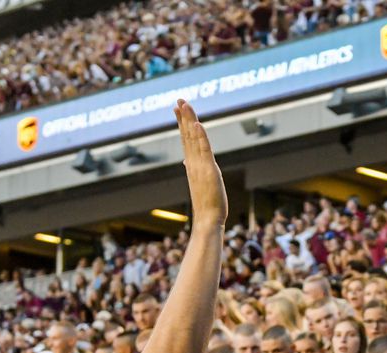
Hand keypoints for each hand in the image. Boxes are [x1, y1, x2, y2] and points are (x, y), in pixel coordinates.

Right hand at [173, 99, 227, 226]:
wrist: (208, 219)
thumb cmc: (207, 204)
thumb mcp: (200, 182)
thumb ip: (194, 169)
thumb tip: (187, 162)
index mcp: (193, 164)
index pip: (186, 139)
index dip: (182, 123)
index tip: (178, 108)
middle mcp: (193, 162)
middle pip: (187, 135)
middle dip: (183, 116)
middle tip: (178, 100)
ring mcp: (200, 165)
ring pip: (193, 138)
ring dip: (189, 120)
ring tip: (184, 104)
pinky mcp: (208, 170)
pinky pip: (204, 150)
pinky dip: (200, 136)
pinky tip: (197, 124)